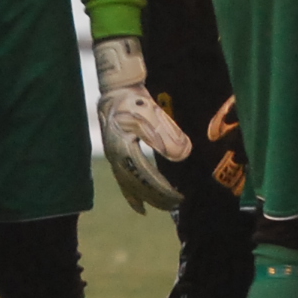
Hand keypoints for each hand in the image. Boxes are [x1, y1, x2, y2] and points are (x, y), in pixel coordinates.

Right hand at [94, 37, 190, 212]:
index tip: (179, 197)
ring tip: (159, 207)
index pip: (146, 178)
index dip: (163, 190)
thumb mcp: (153, 115)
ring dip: (145, 197)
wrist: (117, 90)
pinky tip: (139, 204)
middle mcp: (116, 158)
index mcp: (124, 151)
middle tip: (176, 204)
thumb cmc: (135, 101)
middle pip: (137, 186)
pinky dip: (132, 194)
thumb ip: (168, 136)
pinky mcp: (114, 154)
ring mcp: (113, 158)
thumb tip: (184, 155)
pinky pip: (123, 180)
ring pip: (129, 186)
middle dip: (157, 198)